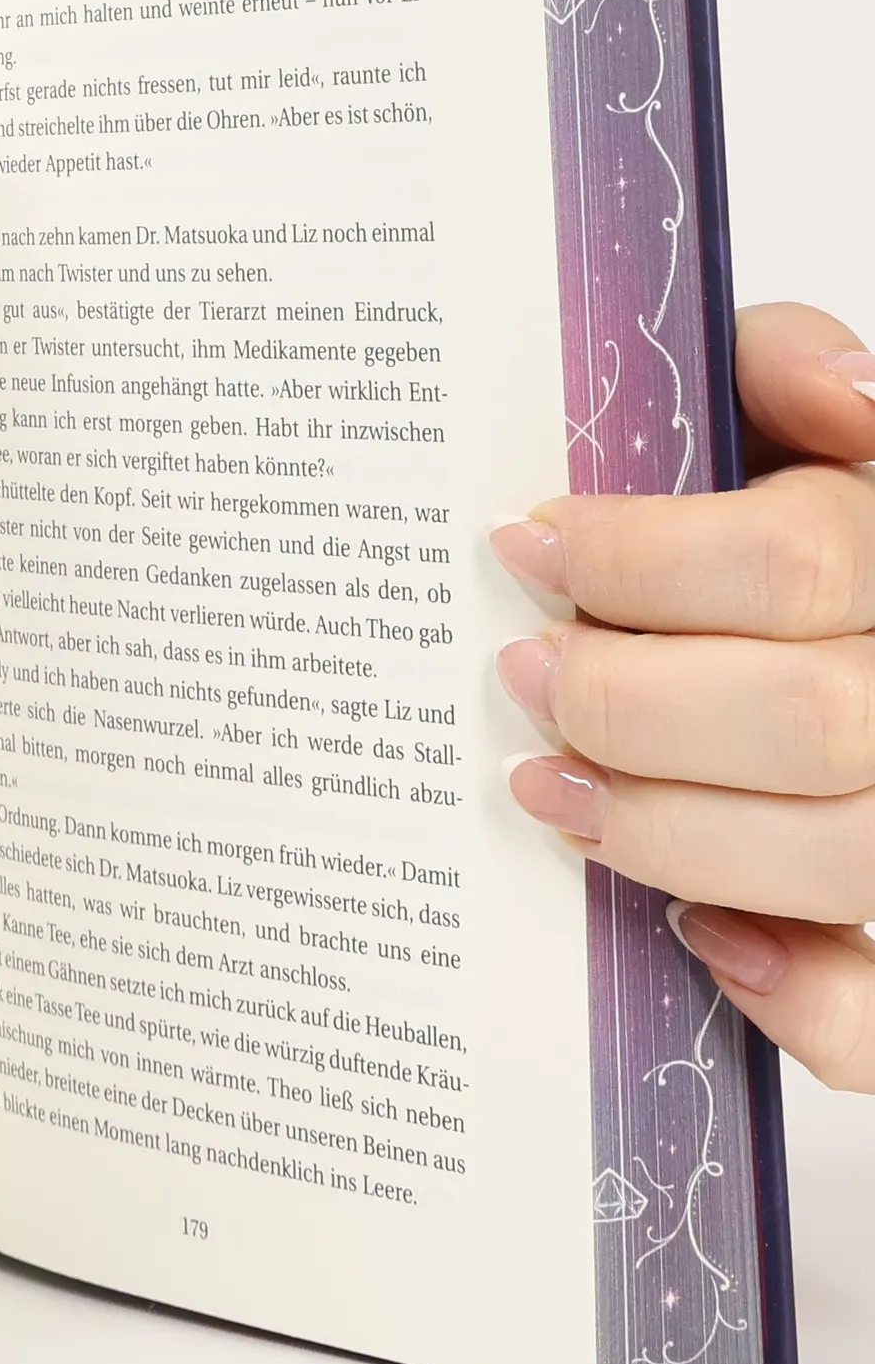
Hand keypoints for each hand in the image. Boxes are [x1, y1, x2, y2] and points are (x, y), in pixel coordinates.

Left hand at [492, 302, 874, 1088]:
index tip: (528, 543)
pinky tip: (702, 935)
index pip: (801, 558)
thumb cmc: (833, 547)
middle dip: (626, 693)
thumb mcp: (822, 436)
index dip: (643, 554)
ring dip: (659, 827)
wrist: (846, 643)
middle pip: (803, 714)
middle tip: (521, 665)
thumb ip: (798, 371)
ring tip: (543, 782)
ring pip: (836, 854)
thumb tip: (831, 382)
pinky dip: (793, 992)